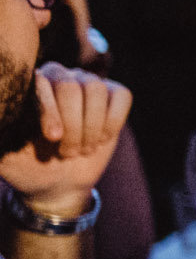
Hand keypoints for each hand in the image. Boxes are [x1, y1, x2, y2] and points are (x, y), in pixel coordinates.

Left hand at [0, 64, 131, 216]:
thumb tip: (5, 114)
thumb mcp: (5, 157)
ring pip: (96, 90)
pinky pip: (121, 96)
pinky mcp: (113, 94)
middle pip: (71, 87)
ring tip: (82, 150)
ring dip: (92, 128)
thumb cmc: (28, 168)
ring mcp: (87, 83)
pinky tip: (101, 138)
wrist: (59, 182)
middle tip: (66, 153)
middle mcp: (57, 77)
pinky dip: (113, 121)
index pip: (40, 83)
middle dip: (73, 126)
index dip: (50, 110)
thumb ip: (2, 134)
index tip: (53, 138)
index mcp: (27, 87)